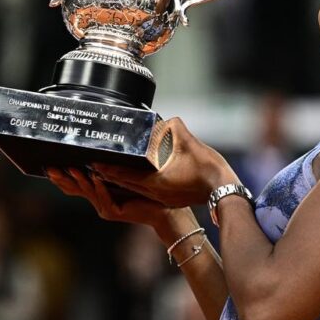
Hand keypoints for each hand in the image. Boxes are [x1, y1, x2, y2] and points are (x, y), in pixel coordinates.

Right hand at [46, 167, 169, 225]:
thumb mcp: (124, 176)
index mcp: (98, 193)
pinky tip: (95, 177)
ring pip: (88, 192)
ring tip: (72, 168)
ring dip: (80, 179)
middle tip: (51, 167)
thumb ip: (112, 168)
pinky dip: (99, 187)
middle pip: (75, 190)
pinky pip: (104, 198)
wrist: (162, 209)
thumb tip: (102, 148)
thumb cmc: (146, 191)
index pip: (74, 185)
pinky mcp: (114, 212)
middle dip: (63, 178)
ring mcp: (105, 208)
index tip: (48, 166)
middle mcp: (98, 202)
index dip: (61, 177)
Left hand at [91, 117, 238, 206]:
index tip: (94, 162)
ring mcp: (164, 198)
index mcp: (155, 182)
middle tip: (96, 165)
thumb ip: (175, 128)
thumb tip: (168, 120)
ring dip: (123, 181)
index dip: (108, 168)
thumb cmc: (209, 169)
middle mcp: (156, 193)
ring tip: (111, 171)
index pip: (124, 175)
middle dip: (111, 175)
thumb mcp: (191, 143)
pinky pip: (148, 191)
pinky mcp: (172, 198)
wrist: (225, 191)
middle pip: (126, 184)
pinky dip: (137, 183)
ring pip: (136, 189)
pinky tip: (138, 176)